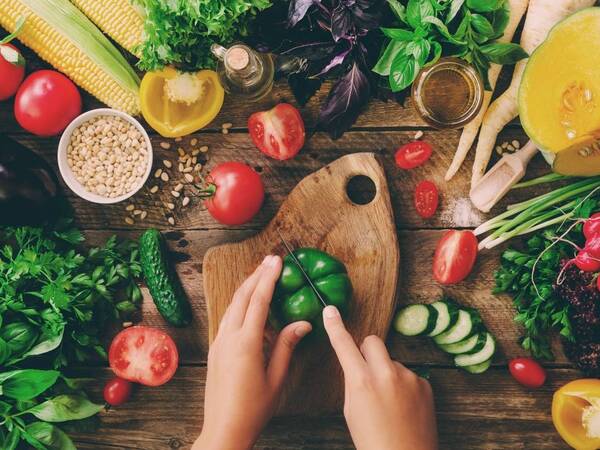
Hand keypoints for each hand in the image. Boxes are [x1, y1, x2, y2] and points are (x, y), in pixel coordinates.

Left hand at [194, 255, 311, 449]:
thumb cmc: (253, 409)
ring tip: (260, 275)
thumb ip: (287, 346)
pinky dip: (239, 305)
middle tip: (270, 260)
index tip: (276, 261)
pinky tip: (248, 305)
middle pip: (242, 297)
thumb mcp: (276, 378)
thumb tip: (302, 323)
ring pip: (231, 306)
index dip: (268, 278)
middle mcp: (228, 338)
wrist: (223, 429)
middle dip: (256, 275)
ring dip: (246, 287)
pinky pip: (227, 318)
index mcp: (246, 343)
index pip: (259, 301)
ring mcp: (218, 343)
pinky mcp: (215, 350)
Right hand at [323, 305, 437, 449]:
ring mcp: (408, 377)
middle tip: (367, 373)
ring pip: (391, 360)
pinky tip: (403, 407)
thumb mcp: (351, 410)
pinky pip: (408, 374)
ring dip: (387, 373)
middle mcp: (386, 374)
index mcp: (361, 381)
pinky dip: (404, 386)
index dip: (335, 326)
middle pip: (373, 341)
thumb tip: (357, 365)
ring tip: (389, 403)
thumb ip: (354, 382)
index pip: (344, 345)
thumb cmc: (372, 441)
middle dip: (367, 352)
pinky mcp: (424, 384)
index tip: (330, 310)